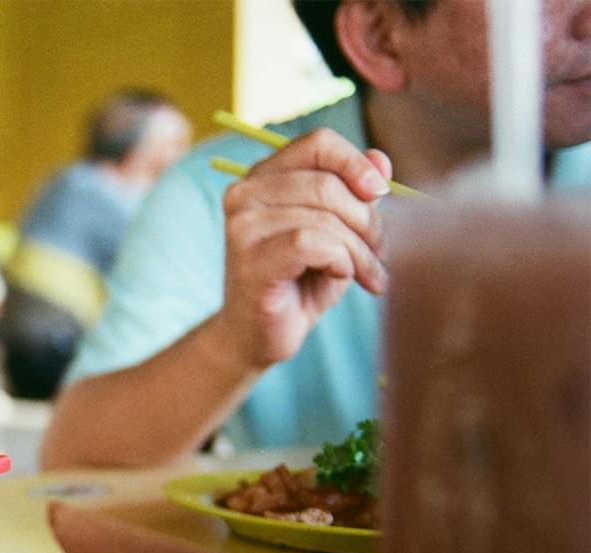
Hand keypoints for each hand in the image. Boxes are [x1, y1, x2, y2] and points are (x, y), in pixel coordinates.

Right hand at [217, 128, 390, 369]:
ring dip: (359, 250)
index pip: (318, 144)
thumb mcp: (336, 234)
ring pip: (324, 218)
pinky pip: (310, 243)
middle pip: (328, 184)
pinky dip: (338, 259)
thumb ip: (355, 197)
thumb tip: (382, 161)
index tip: (381, 194)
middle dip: (367, 222)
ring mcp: (242, 227)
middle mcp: (245, 194)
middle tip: (381, 255)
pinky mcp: (250, 260)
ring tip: (369, 275)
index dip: (357, 163)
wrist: (256, 337)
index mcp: (264, 177)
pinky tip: (339, 276)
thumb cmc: (297, 284)